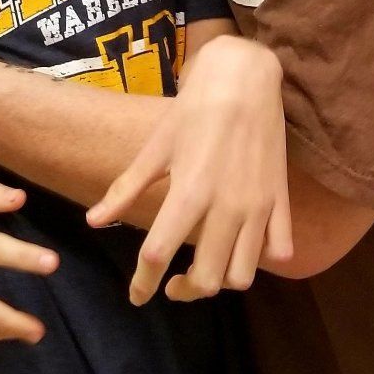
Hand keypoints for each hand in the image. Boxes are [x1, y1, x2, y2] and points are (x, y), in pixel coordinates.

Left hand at [88, 34, 293, 303]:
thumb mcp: (156, 146)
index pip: (158, 254)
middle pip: (207, 279)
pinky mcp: (280, 200)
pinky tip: (243, 247)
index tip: (137, 295)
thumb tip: (93, 221)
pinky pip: (279, 250)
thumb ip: (126, 187)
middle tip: (173, 281)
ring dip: (222, 280)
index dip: (143, 282)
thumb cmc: (194, 108)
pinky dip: (260, 258)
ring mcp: (257, 206)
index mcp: (188, 192)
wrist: (245, 77)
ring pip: (243, 275)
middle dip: (186, 289)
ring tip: (208, 266)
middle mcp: (225, 206)